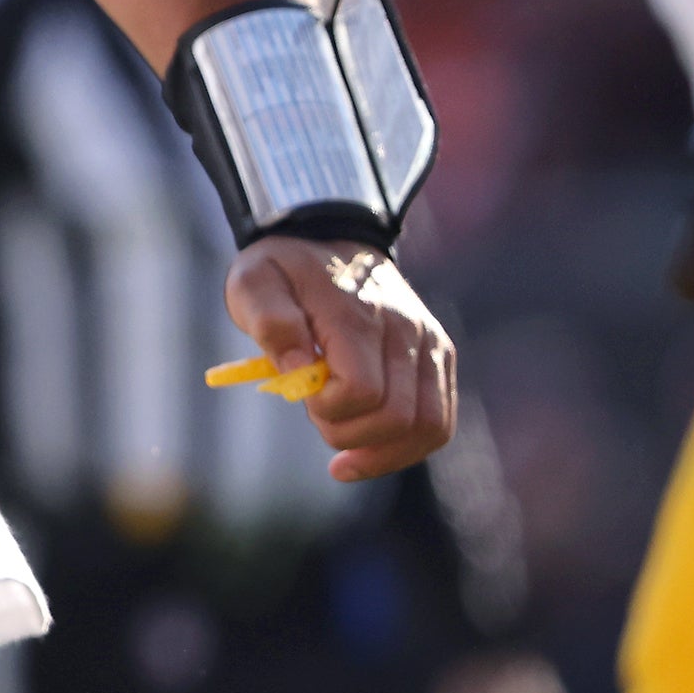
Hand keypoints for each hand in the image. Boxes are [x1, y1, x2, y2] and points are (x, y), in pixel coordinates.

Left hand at [225, 235, 455, 480]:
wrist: (326, 236)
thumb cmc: (283, 268)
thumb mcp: (253, 282)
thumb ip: (270, 322)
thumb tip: (299, 371)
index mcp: (357, 314)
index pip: (360, 391)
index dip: (328, 410)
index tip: (301, 396)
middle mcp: (405, 329)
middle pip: (397, 417)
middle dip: (350, 435)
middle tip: (317, 416)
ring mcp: (429, 343)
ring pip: (430, 426)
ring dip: (384, 453)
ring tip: (345, 456)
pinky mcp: (439, 354)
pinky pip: (440, 420)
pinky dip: (409, 446)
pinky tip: (372, 453)